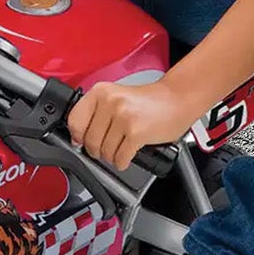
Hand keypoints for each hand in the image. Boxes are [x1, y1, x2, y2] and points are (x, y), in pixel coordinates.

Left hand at [66, 79, 196, 171]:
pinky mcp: (136, 132)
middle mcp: (110, 102)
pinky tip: (130, 153)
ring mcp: (123, 117)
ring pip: (105, 152)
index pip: (74, 121)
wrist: (179, 98)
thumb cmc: (150, 101)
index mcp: (101, 92)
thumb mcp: (117, 98)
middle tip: (109, 147)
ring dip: (113, 157)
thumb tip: (76, 139)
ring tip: (122, 147)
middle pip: (90, 141)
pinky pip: (120, 158)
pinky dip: (123, 162)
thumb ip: (96, 114)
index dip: (79, 136)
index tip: (84, 141)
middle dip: (98, 151)